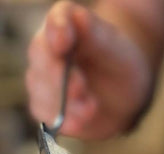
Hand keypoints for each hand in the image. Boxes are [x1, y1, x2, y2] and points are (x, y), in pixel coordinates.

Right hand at [26, 1, 153, 139]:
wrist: (124, 98)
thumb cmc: (120, 66)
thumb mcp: (116, 49)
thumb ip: (96, 33)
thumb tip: (78, 18)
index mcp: (66, 26)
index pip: (56, 20)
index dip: (57, 30)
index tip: (62, 43)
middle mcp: (47, 51)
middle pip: (41, 57)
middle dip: (59, 75)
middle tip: (81, 88)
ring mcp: (42, 80)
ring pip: (39, 88)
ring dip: (63, 102)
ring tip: (90, 109)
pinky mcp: (45, 107)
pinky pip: (43, 114)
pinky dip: (60, 120)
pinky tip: (77, 124)